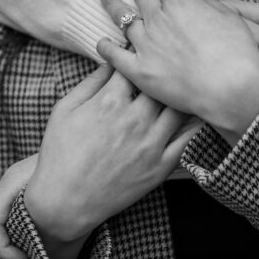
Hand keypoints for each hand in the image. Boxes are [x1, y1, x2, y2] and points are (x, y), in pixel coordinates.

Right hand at [25, 61, 197, 258]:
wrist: (65, 201)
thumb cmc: (60, 154)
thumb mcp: (64, 110)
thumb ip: (89, 83)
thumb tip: (109, 62)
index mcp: (109, 102)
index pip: (133, 67)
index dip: (137, 59)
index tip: (140, 57)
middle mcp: (134, 119)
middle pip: (160, 85)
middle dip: (162, 76)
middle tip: (167, 71)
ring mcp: (150, 144)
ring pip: (178, 108)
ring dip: (180, 96)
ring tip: (185, 88)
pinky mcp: (160, 166)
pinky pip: (187, 140)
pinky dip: (195, 124)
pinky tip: (198, 114)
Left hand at [97, 0, 258, 141]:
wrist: (230, 87)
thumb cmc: (237, 52)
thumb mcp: (229, 17)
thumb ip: (209, 2)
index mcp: (179, 2)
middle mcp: (158, 19)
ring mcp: (145, 44)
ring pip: (123, 19)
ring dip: (113, 5)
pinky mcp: (138, 70)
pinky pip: (114, 55)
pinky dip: (106, 47)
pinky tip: (101, 42)